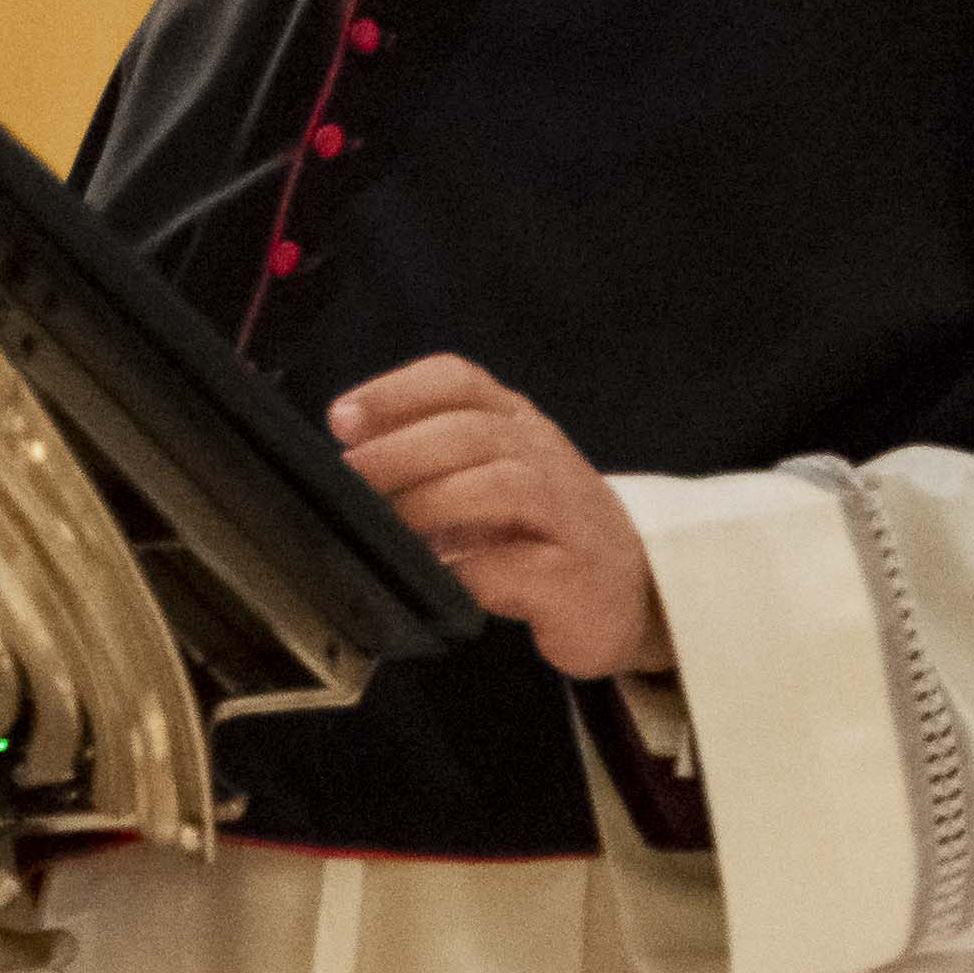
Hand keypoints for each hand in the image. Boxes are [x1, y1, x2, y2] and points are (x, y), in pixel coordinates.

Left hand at [326, 353, 667, 681]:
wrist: (632, 592)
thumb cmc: (539, 531)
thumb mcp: (489, 478)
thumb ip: (430, 460)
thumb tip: (347, 458)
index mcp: (516, 424)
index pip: (459, 380)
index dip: (395, 392)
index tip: (341, 420)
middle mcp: (545, 458)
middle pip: (473, 431)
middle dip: (401, 451)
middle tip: (352, 479)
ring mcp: (568, 518)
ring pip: (503, 487)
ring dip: (434, 504)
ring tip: (389, 530)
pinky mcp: (576, 579)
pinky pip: (522, 567)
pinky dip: (472, 572)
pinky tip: (440, 580)